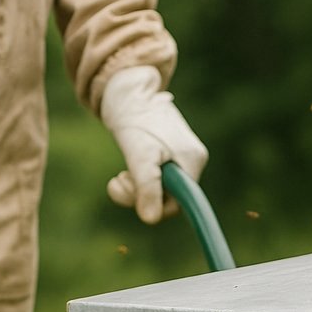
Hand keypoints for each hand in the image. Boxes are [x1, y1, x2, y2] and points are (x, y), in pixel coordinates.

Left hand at [100, 65, 207, 223]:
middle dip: (139, 195)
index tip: (135, 203)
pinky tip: (126, 172)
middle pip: (169, 197)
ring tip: (119, 176)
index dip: (157, 207)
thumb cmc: (134, 118)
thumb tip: (150, 219)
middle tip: (117, 181)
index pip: (181, 201)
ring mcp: (183, 158)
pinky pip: (156, 180)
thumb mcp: (138, 155)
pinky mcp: (171, 156)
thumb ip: (146, 187)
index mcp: (192, 159)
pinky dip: (139, 180)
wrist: (129, 92)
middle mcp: (193, 160)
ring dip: (135, 188)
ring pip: (159, 190)